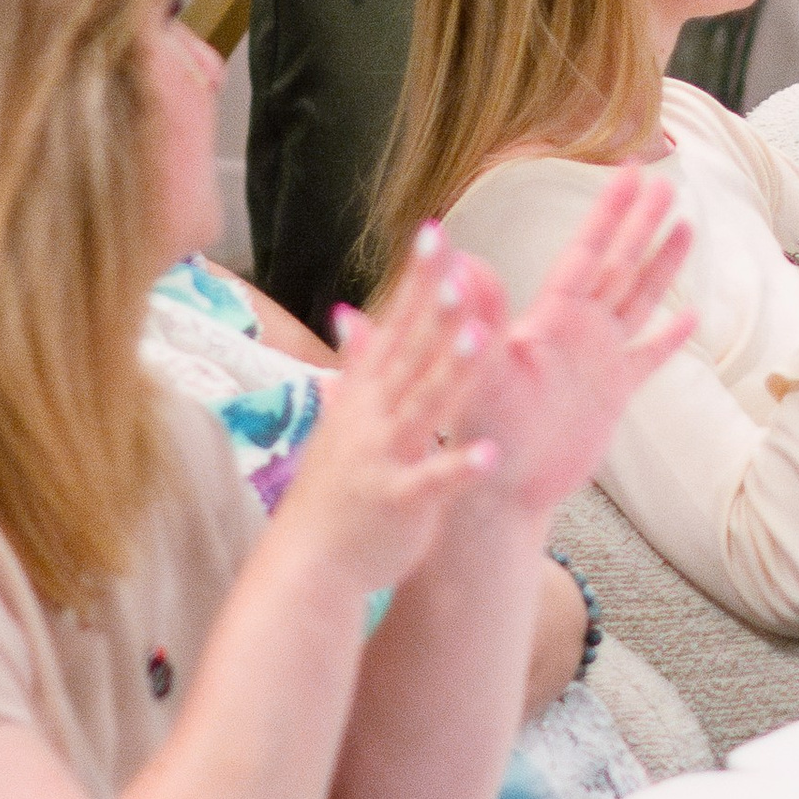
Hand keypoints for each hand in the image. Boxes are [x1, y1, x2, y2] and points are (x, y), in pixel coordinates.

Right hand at [275, 233, 515, 596]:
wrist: (308, 564)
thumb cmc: (333, 491)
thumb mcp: (341, 419)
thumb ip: (356, 367)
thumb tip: (351, 315)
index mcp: (364, 396)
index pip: (394, 325)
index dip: (416, 281)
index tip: (437, 233)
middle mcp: (371, 418)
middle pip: (409, 356)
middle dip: (435, 313)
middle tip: (461, 268)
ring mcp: (383, 458)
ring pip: (422, 408)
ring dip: (452, 373)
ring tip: (483, 337)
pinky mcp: (399, 502)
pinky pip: (432, 482)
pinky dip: (459, 467)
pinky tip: (490, 452)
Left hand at [446, 164, 693, 514]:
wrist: (499, 489)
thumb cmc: (483, 431)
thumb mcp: (482, 369)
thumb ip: (480, 316)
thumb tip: (461, 260)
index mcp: (554, 319)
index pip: (588, 252)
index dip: (609, 212)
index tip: (629, 170)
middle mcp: (578, 332)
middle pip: (619, 265)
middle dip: (641, 224)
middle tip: (664, 182)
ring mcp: (598, 362)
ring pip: (638, 300)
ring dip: (661, 266)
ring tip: (685, 228)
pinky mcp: (612, 397)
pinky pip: (649, 360)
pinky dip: (670, 339)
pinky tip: (692, 317)